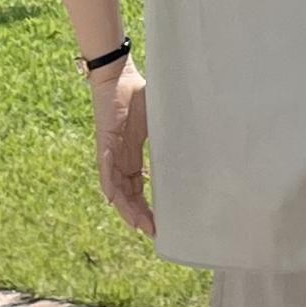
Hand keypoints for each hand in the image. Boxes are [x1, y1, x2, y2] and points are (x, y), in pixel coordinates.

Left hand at [91, 60, 154, 236]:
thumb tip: (201, 141)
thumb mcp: (159, 122)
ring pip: (115, 188)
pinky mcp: (104, 141)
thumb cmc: (138, 93)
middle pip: (127, 194)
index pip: (138, 188)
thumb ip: (169, 135)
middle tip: (152, 231)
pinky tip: (113, 199)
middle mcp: (120, 158)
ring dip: (125, 207)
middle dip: (138, 215)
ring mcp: (111, 151)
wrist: (119, 74)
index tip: (159, 224)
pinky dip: (109, 184)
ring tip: (138, 223)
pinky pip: (105, 168)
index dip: (146, 207)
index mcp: (133, 155)